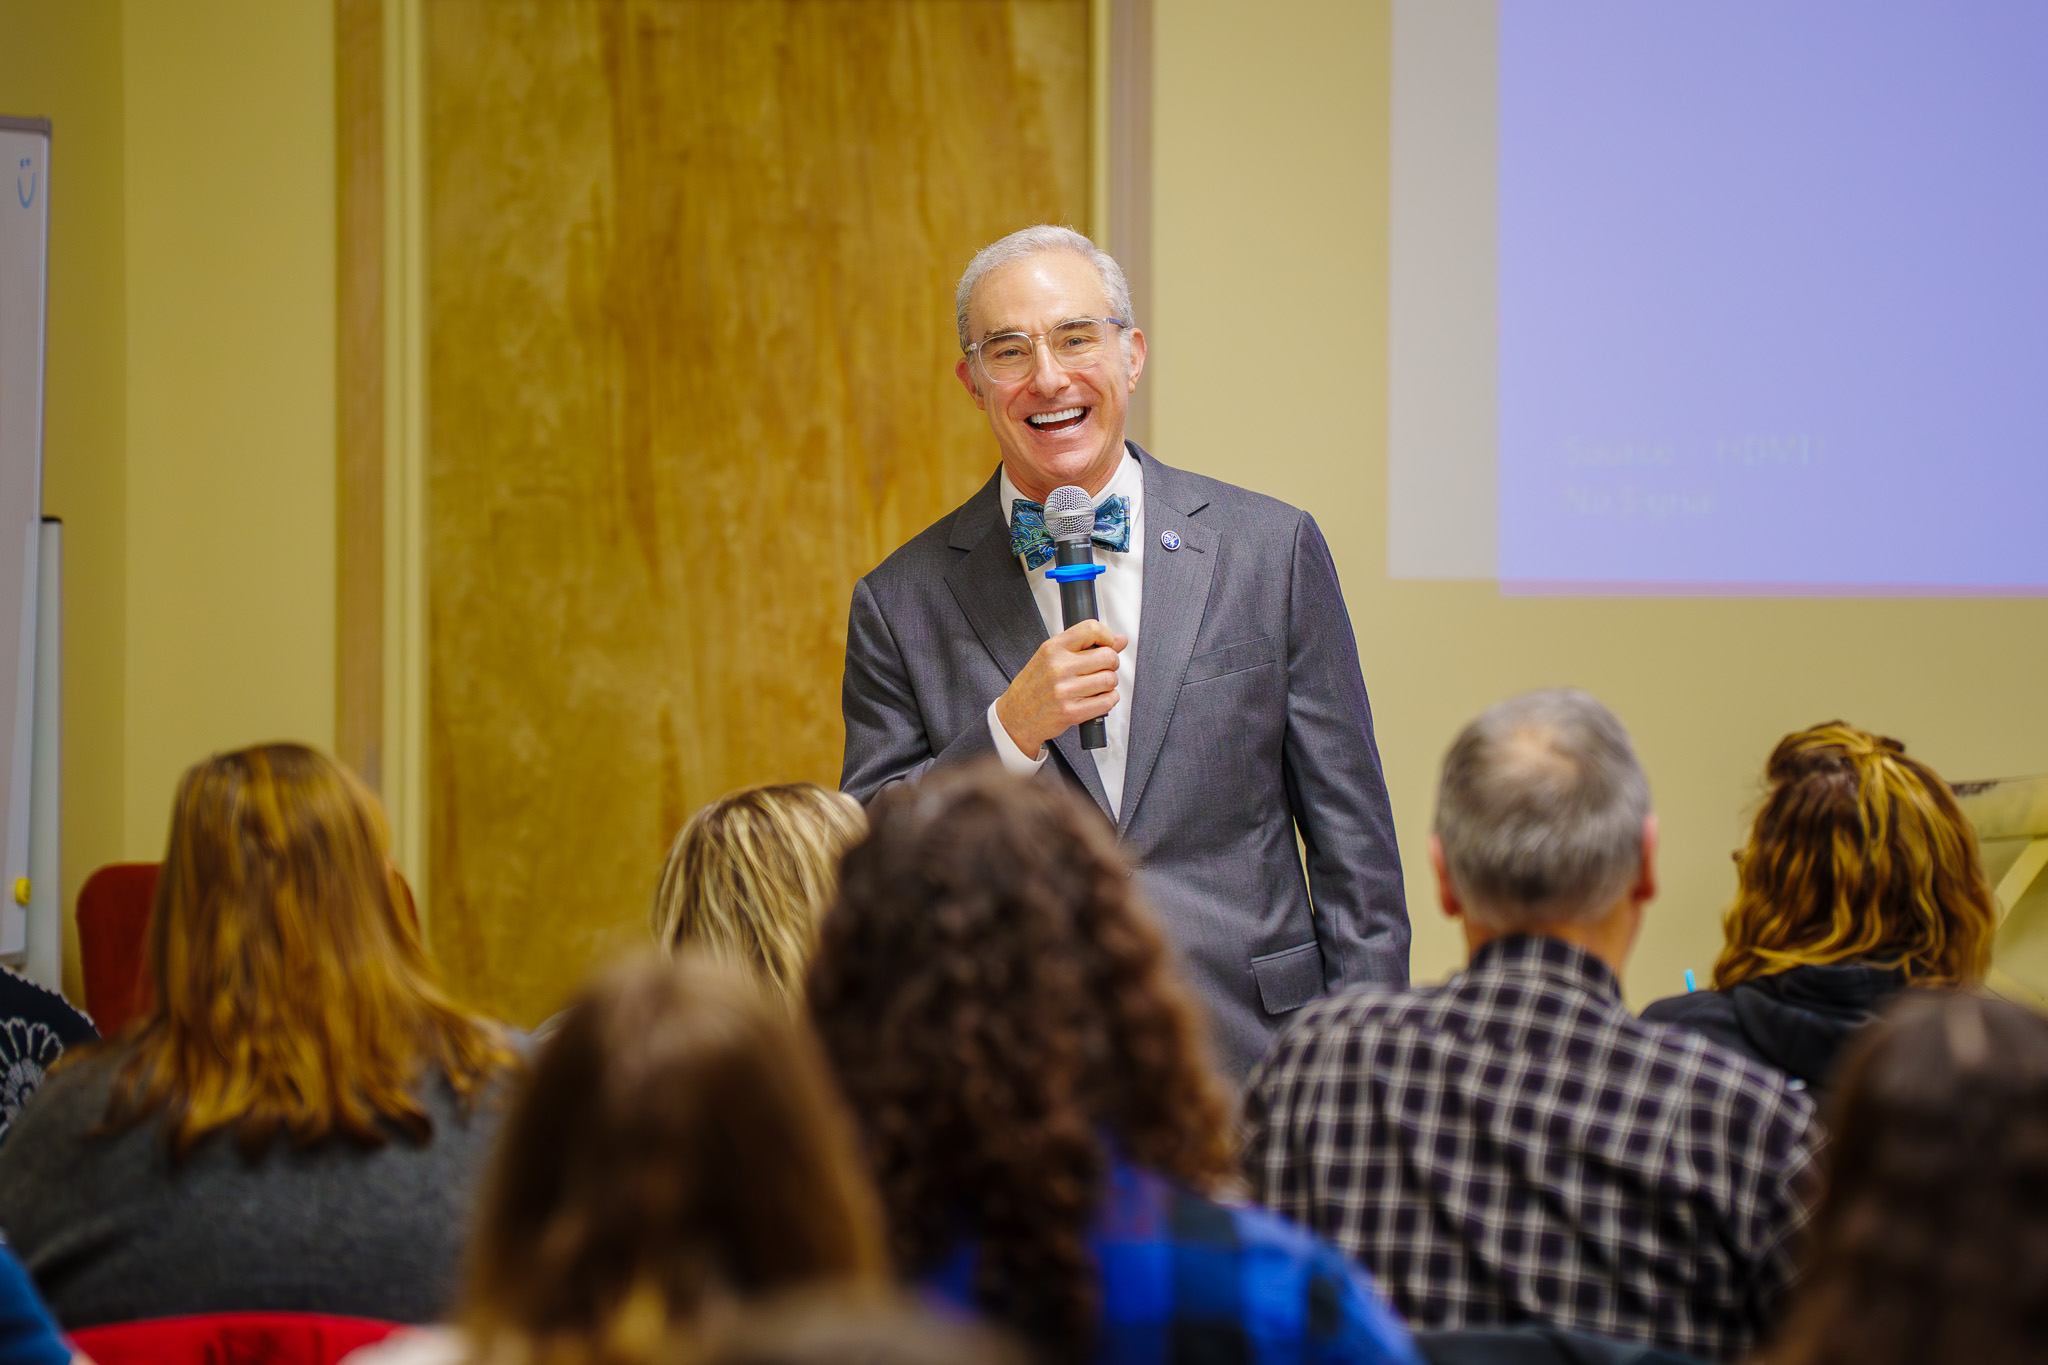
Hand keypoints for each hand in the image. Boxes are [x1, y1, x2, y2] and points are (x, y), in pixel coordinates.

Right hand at [995, 619, 1127, 755]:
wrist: (1016, 716)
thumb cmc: (1034, 686)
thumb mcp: (1051, 657)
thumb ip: (1085, 646)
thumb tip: (1120, 640)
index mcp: (1053, 649)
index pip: (1091, 629)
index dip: (1107, 636)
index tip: (1108, 644)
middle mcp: (1058, 667)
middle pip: (1108, 656)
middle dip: (1111, 663)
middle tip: (1103, 668)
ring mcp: (1065, 691)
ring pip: (1110, 680)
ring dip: (1109, 684)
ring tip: (1097, 686)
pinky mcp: (1072, 712)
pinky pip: (1107, 701)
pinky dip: (1109, 699)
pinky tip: (1098, 698)